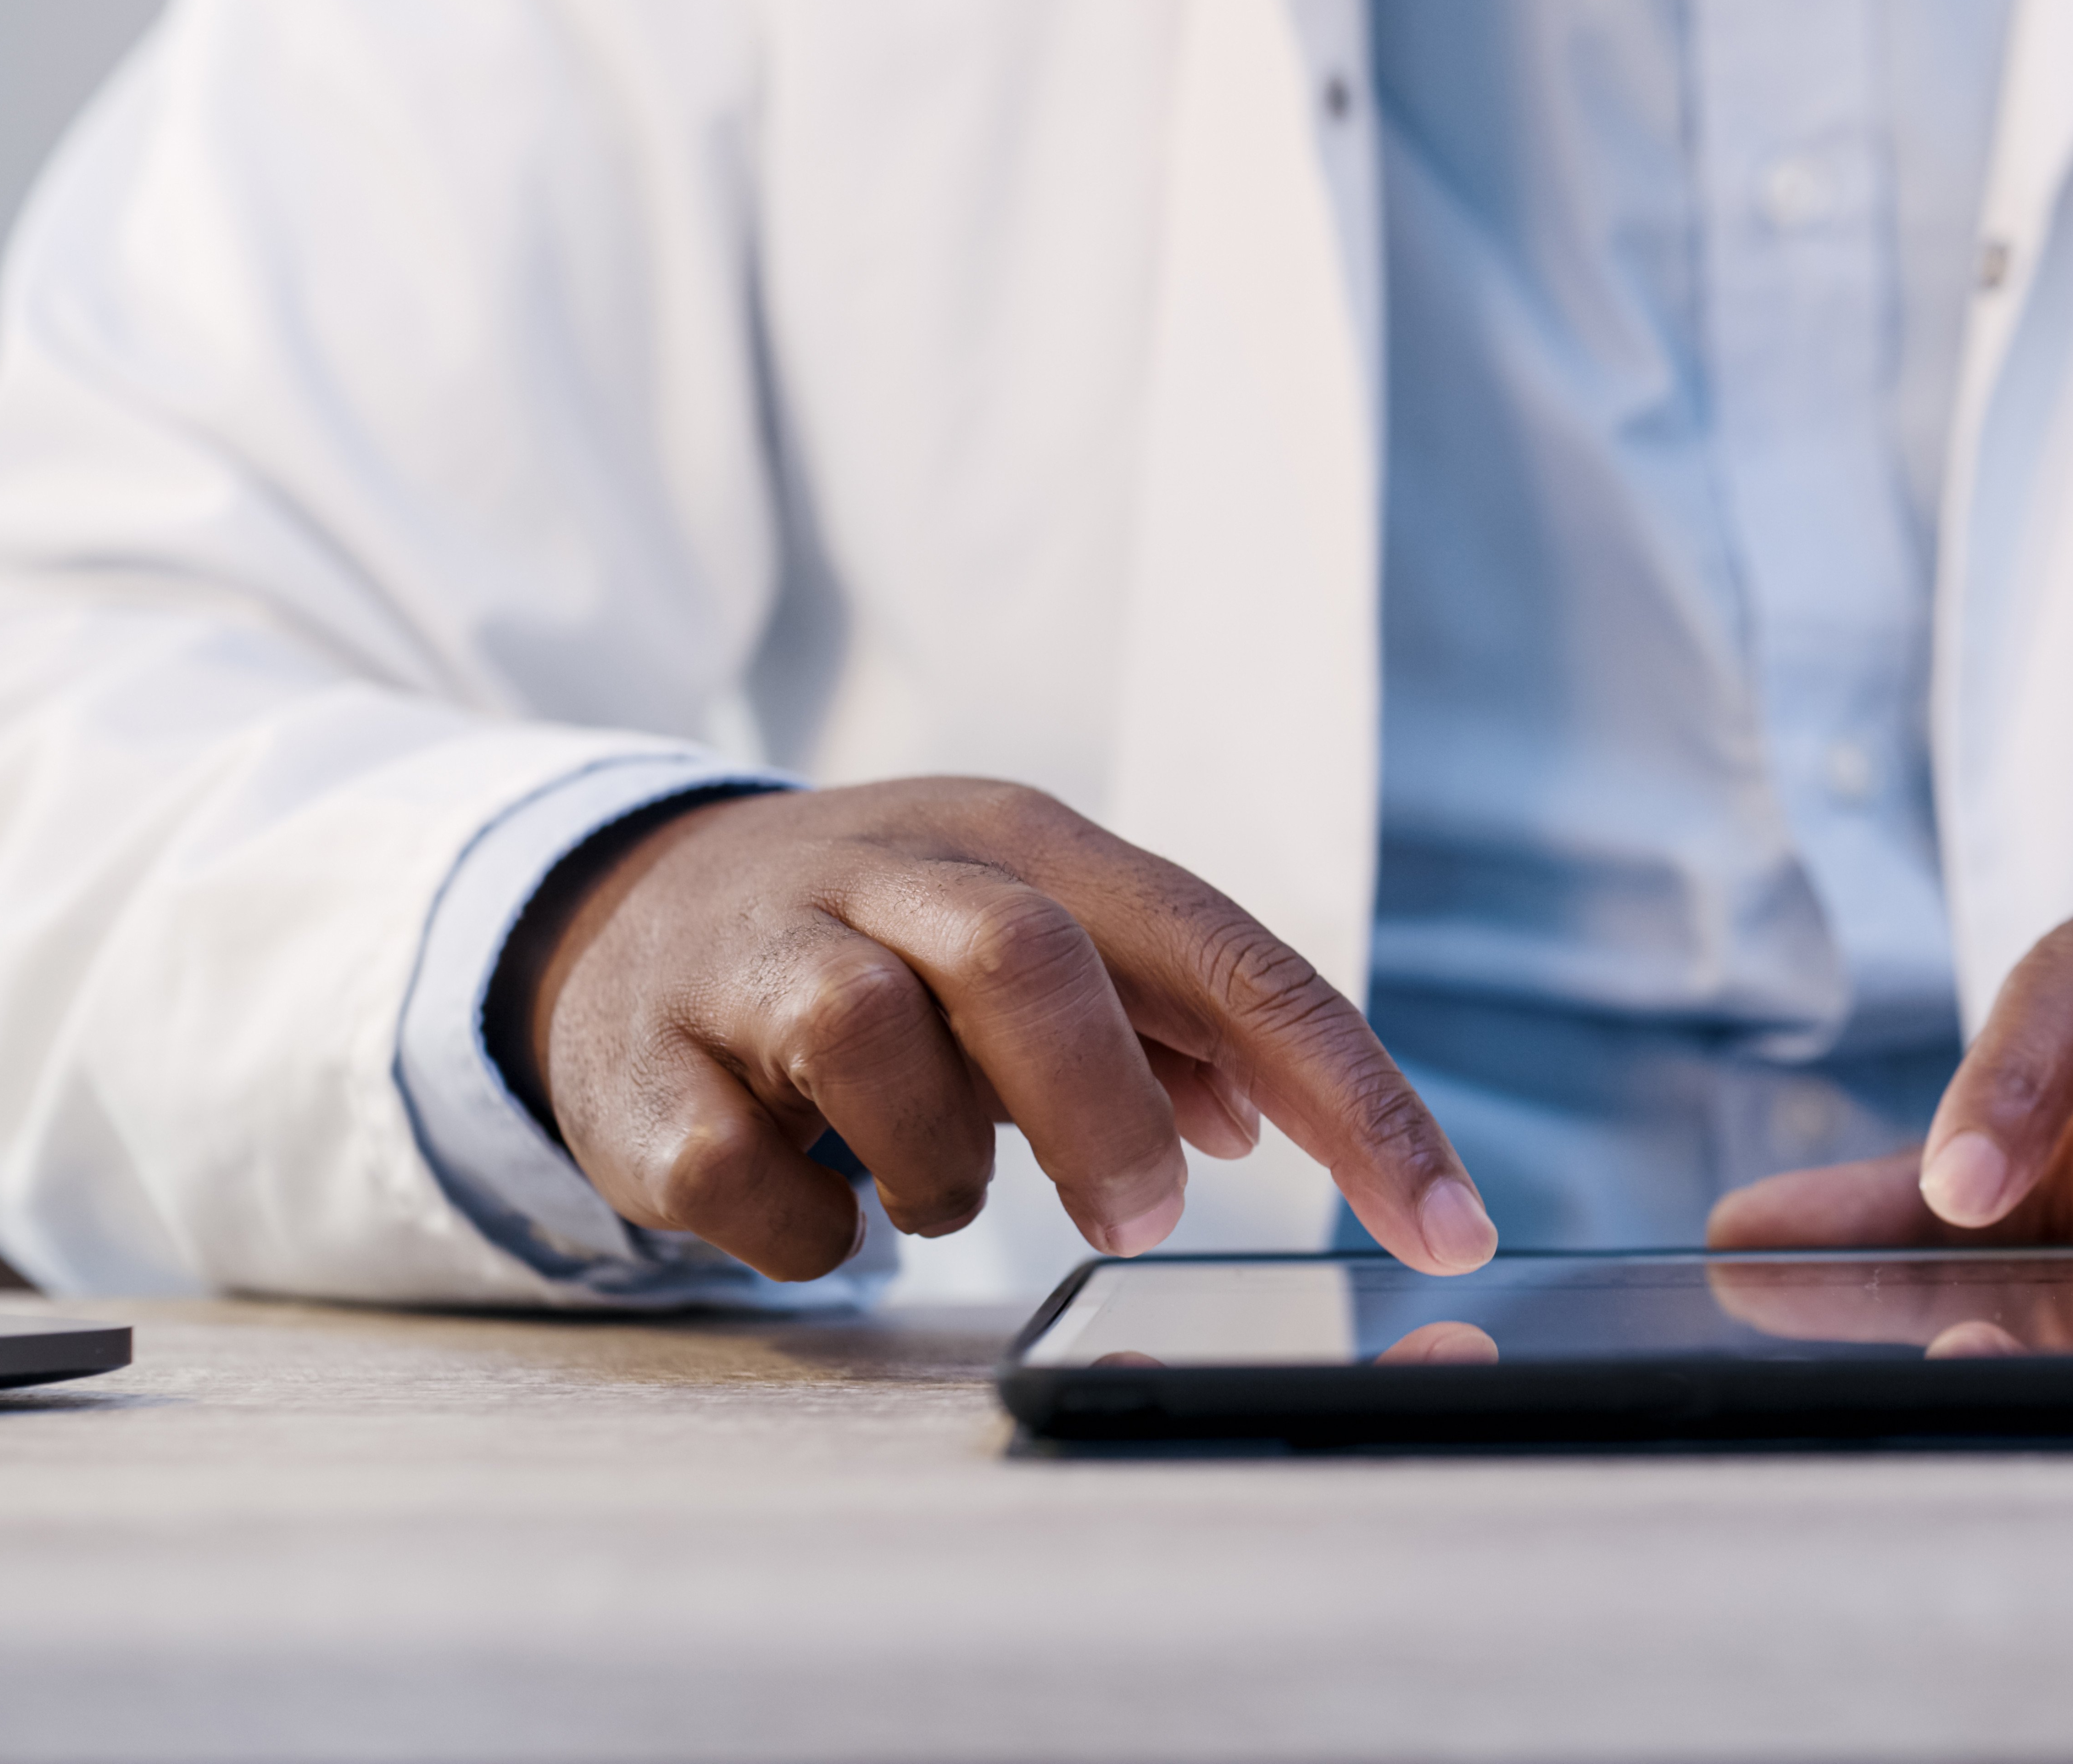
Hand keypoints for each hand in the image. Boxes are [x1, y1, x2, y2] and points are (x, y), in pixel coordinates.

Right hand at [508, 777, 1497, 1281]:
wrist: (624, 918)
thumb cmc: (883, 952)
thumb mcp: (1033, 946)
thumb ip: (1163, 1021)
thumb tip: (1261, 1114)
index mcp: (1025, 844)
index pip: (1228, 959)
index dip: (1353, 1097)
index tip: (1449, 1227)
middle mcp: (891, 873)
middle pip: (1027, 960)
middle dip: (1106, 1113)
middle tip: (1140, 1223)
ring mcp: (753, 958)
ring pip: (870, 1041)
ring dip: (940, 1165)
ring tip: (934, 1189)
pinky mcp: (645, 1068)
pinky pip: (743, 1170)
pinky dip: (810, 1227)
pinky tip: (822, 1213)